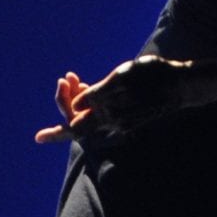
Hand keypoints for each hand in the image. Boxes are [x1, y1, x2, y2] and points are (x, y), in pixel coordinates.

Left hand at [32, 56, 191, 143]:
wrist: (179, 84)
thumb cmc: (152, 77)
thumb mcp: (122, 78)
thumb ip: (97, 94)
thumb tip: (75, 106)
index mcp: (108, 116)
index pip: (75, 128)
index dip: (55, 133)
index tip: (37, 139)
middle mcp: (110, 122)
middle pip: (77, 120)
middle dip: (66, 101)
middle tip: (64, 79)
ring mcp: (116, 118)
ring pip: (86, 114)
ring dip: (76, 97)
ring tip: (73, 77)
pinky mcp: (122, 113)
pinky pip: (97, 110)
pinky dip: (87, 98)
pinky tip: (84, 85)